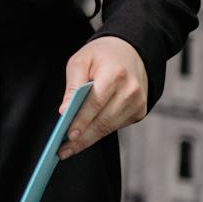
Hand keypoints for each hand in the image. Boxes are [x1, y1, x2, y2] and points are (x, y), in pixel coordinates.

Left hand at [58, 36, 148, 159]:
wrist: (131, 50)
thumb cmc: (102, 55)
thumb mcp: (80, 61)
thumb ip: (72, 86)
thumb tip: (65, 112)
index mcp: (115, 75)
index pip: (95, 103)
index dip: (81, 121)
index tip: (67, 135)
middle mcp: (130, 91)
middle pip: (103, 121)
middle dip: (81, 138)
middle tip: (62, 150)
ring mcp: (138, 103)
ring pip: (109, 128)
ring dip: (89, 139)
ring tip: (69, 148)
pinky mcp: (139, 111)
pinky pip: (116, 126)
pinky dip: (100, 131)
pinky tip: (85, 135)